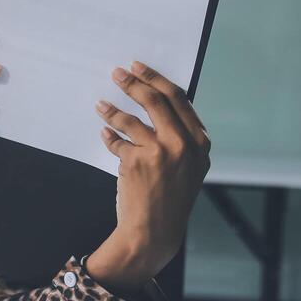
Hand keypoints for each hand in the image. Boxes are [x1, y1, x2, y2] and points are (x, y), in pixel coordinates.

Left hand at [84, 61, 210, 297]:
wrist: (154, 232)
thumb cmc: (170, 198)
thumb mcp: (189, 167)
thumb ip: (181, 138)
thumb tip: (159, 102)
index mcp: (200, 142)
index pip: (179, 98)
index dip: (156, 79)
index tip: (139, 68)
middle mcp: (183, 144)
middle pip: (156, 100)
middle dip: (134, 82)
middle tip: (117, 73)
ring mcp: (160, 152)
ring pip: (131, 119)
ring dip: (112, 109)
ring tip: (100, 105)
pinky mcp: (137, 162)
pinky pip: (117, 141)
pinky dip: (109, 135)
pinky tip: (104, 132)